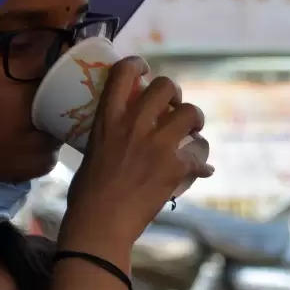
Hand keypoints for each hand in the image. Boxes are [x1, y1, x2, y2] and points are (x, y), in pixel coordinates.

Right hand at [62, 58, 212, 256]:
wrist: (101, 225)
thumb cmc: (87, 195)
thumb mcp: (92, 153)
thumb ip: (109, 138)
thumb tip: (121, 139)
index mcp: (108, 119)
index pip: (124, 73)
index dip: (138, 64)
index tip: (145, 70)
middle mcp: (135, 125)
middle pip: (165, 86)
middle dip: (174, 92)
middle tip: (175, 105)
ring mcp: (158, 145)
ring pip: (191, 113)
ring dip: (194, 120)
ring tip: (193, 130)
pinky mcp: (176, 167)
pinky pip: (200, 155)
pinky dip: (202, 164)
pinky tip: (202, 170)